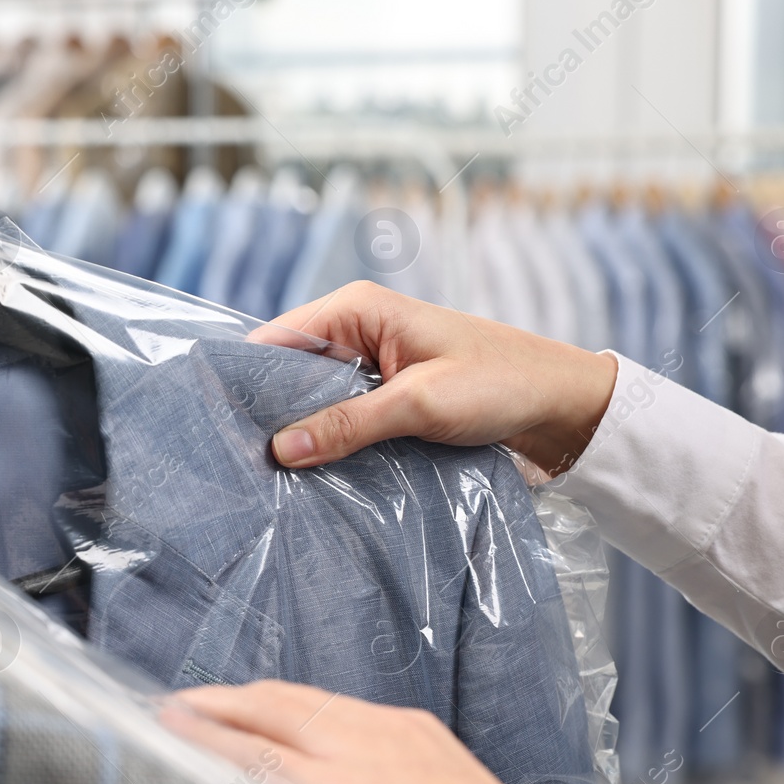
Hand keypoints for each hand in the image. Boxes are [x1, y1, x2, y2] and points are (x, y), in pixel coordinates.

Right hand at [161, 680, 559, 783]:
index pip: (255, 750)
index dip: (205, 733)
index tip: (167, 721)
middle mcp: (365, 748)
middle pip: (273, 709)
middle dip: (220, 701)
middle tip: (178, 702)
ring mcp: (393, 730)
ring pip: (307, 698)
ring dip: (258, 697)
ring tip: (222, 701)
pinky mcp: (417, 726)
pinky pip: (345, 702)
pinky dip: (304, 702)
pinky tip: (293, 710)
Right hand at [254, 281, 617, 474]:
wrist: (564, 406)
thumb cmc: (502, 385)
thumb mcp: (421, 405)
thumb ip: (349, 425)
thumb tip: (281, 449)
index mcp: (358, 308)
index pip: (277, 338)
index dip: (247, 380)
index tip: (219, 426)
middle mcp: (357, 329)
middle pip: (289, 371)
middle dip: (270, 412)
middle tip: (239, 462)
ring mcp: (370, 364)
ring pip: (313, 399)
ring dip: (301, 432)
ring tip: (266, 475)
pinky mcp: (386, 396)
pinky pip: (340, 416)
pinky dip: (329, 441)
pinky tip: (311, 473)